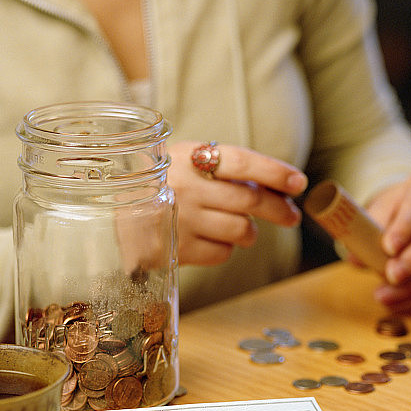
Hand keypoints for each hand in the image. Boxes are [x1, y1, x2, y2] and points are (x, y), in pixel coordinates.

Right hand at [167, 142, 306, 264]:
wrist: (110, 215)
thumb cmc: (162, 186)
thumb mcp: (185, 164)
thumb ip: (225, 172)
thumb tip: (279, 189)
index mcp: (189, 158)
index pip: (242, 161)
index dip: (275, 171)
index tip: (300, 182)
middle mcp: (186, 187)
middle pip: (250, 199)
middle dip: (280, 209)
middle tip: (292, 216)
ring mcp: (181, 220)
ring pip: (241, 230)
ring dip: (250, 232)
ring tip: (241, 228)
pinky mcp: (176, 249)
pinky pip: (223, 253)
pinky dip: (226, 248)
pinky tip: (211, 239)